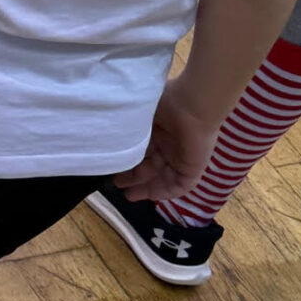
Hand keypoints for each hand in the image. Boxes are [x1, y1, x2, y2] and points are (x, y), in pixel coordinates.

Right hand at [113, 76, 220, 201]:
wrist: (189, 105)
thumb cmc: (162, 103)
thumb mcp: (137, 116)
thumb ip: (125, 128)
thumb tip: (107, 137)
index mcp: (156, 129)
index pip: (141, 150)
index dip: (128, 160)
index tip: (111, 167)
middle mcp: (168, 144)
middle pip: (150, 166)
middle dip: (133, 177)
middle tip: (116, 183)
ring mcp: (181, 157)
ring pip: (162, 177)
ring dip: (146, 188)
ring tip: (128, 196)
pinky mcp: (193, 168)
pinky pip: (179, 185)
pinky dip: (163, 192)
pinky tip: (148, 196)